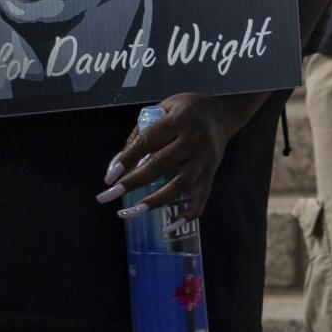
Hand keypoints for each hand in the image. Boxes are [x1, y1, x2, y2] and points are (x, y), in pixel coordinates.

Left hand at [97, 93, 231, 219]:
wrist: (222, 113)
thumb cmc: (184, 110)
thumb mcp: (160, 109)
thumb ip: (140, 134)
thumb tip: (118, 165)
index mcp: (178, 120)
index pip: (147, 141)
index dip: (126, 159)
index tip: (109, 176)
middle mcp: (193, 140)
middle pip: (160, 164)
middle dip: (133, 181)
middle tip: (110, 195)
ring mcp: (205, 159)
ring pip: (180, 183)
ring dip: (156, 200)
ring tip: (134, 210)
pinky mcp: (212, 172)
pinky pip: (203, 195)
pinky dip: (190, 211)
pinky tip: (174, 223)